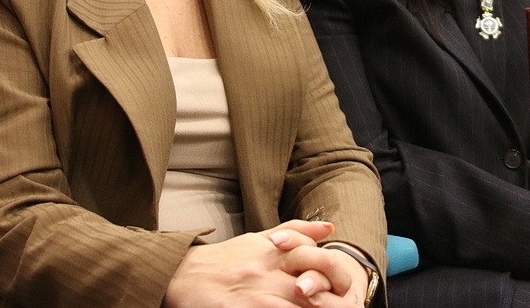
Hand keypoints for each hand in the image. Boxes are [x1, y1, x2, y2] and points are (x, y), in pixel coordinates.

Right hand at [165, 220, 361, 306]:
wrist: (182, 276)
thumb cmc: (224, 260)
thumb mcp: (258, 239)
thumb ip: (295, 232)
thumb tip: (330, 229)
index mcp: (275, 251)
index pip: (316, 258)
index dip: (337, 275)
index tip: (347, 291)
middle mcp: (268, 270)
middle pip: (313, 284)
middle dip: (332, 298)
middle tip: (346, 307)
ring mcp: (256, 292)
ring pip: (298, 302)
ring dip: (315, 307)